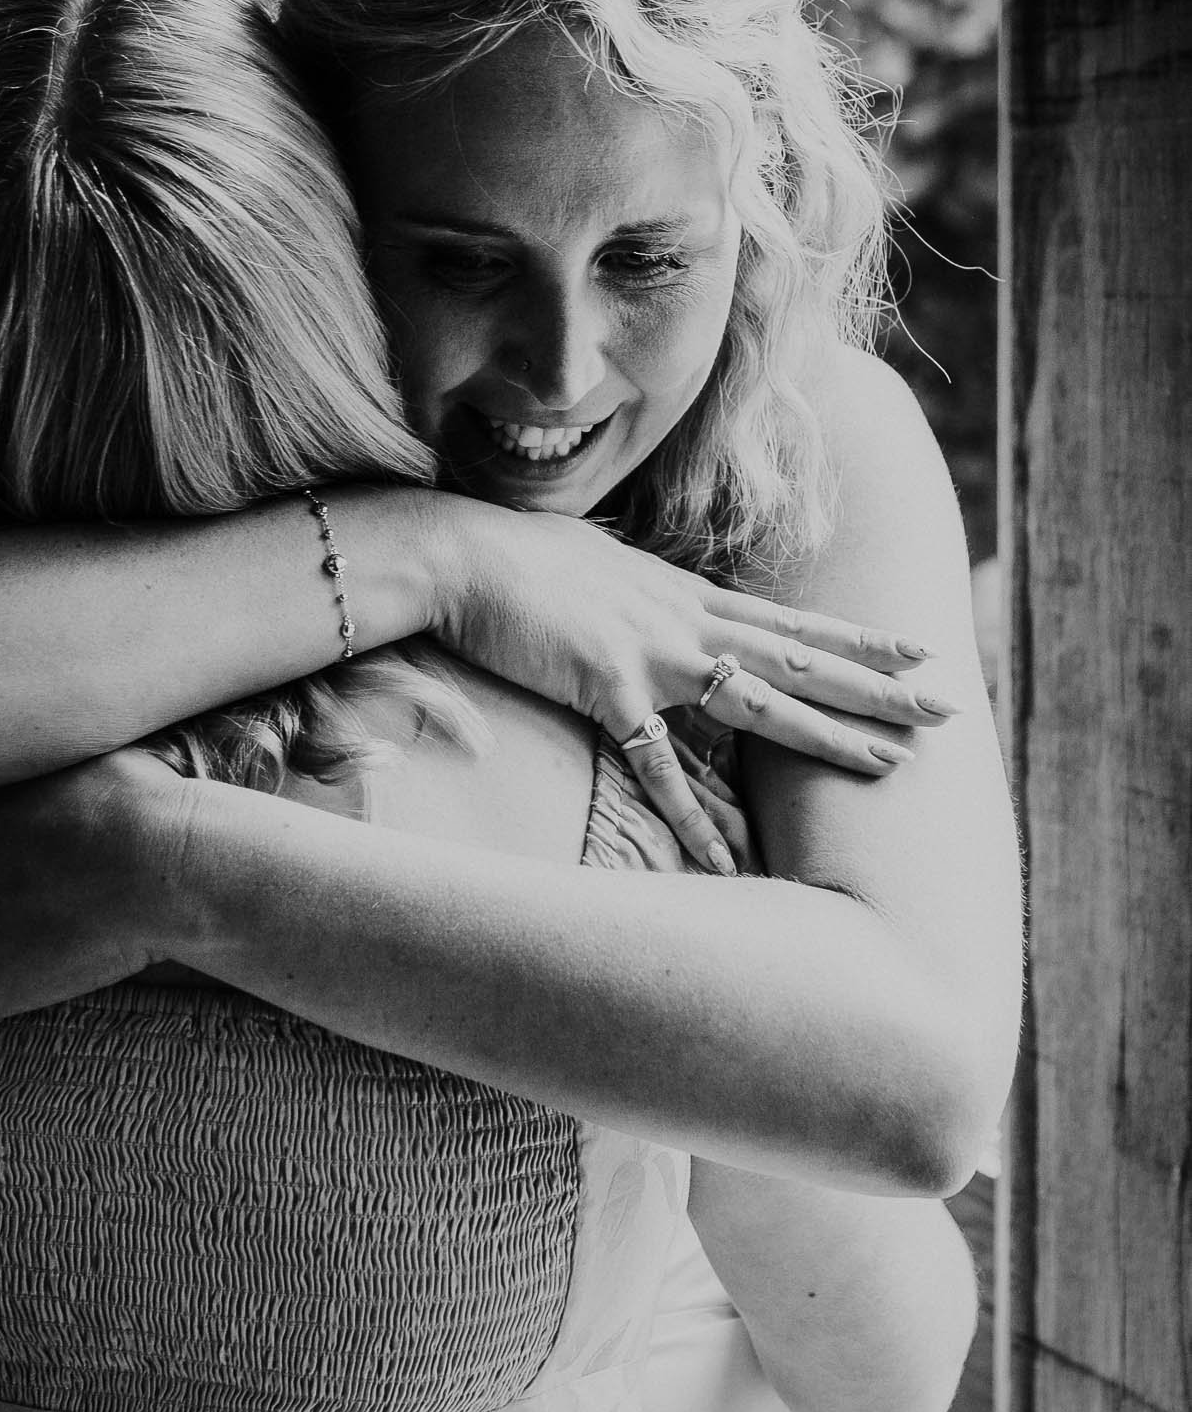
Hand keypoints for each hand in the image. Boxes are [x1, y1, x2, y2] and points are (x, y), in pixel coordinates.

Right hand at [433, 508, 955, 863]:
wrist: (463, 553)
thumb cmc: (520, 563)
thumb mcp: (602, 565)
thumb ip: (643, 591)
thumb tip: (658, 599)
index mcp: (686, 596)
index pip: (791, 623)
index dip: (858, 639)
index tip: (918, 649)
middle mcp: (686, 622)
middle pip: (801, 659)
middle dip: (879, 685)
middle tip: (948, 707)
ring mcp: (653, 653)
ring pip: (761, 702)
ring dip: (827, 737)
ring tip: (888, 765)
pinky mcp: (607, 686)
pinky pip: (662, 766)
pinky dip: (697, 817)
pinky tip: (730, 858)